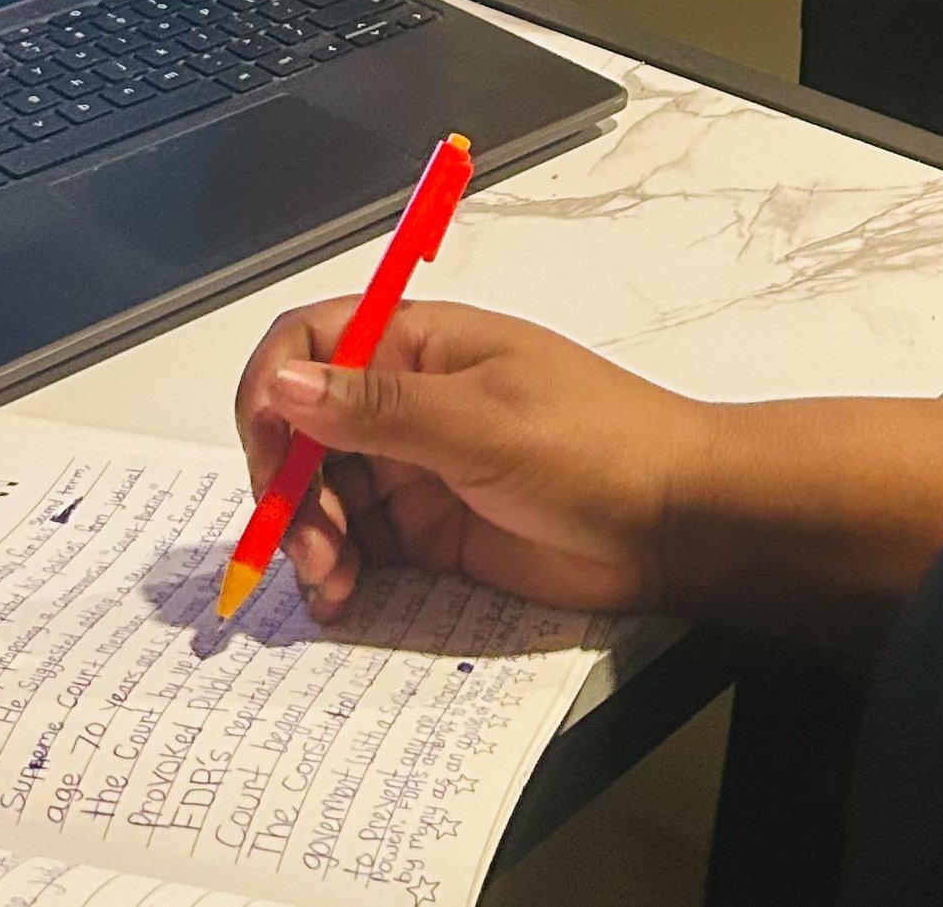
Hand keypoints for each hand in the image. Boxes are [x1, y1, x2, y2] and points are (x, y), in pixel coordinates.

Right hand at [234, 299, 707, 619]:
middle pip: (304, 430)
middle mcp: (406, 400)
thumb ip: (379, 410)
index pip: (310, 343)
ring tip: (334, 585)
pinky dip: (338, 572)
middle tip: (310, 549)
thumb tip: (283, 383)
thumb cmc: (595, 447)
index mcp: (418, 345)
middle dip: (289, 487)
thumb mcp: (483, 423)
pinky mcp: (431, 530)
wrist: (674, 525)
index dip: (272, 392)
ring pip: (324, 493)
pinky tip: (344, 599)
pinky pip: (360, 546)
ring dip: (310, 537)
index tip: (268, 457)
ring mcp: (418, 467)